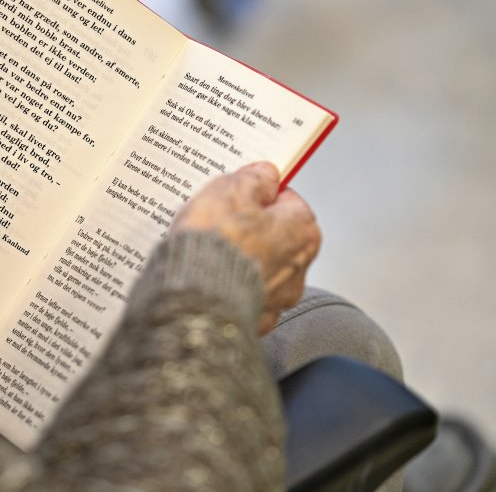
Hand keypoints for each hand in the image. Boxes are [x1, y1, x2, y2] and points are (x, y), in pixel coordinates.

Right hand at [171, 162, 320, 334]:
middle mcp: (299, 267)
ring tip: (209, 252)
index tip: (240, 193)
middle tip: (220, 221)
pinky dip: (231, 287)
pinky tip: (210, 278)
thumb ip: (254, 179)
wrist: (194, 298)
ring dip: (242, 260)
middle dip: (252, 229)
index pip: (289, 201)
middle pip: (276, 236)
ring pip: (261, 268)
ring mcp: (278, 297)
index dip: (261, 195)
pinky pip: (244, 296)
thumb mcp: (231, 190)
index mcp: (302, 231)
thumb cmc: (215, 244)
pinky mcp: (256, 320)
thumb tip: (265, 176)